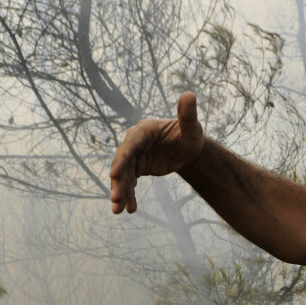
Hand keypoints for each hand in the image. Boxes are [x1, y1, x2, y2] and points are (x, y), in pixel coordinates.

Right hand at [109, 91, 203, 213]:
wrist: (189, 149)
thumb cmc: (190, 135)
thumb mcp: (191, 128)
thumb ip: (188, 114)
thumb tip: (189, 94)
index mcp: (145, 130)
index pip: (130, 145)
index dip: (122, 159)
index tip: (114, 174)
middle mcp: (135, 142)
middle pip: (122, 162)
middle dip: (117, 181)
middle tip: (115, 199)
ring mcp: (134, 156)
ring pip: (123, 175)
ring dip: (120, 191)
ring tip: (118, 210)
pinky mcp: (136, 167)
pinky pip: (129, 182)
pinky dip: (129, 195)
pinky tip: (130, 209)